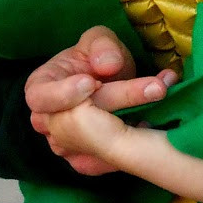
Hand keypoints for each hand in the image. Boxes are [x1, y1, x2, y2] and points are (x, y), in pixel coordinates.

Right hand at [25, 25, 176, 176]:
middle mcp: (46, 121)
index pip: (40, 98)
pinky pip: (104, 162)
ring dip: (132, 124)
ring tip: (162, 103)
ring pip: (94, 141)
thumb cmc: (97, 59)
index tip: (91, 83)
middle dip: (119, 100)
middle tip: (156, 87)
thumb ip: (101, 46)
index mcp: (40, 87)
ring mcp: (63, 144)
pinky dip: (130, 147)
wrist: (110, 83)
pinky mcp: (84, 161)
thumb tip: (107, 66)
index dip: (64, 93)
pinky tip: (152, 126)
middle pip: (75, 119)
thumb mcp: (99, 40)